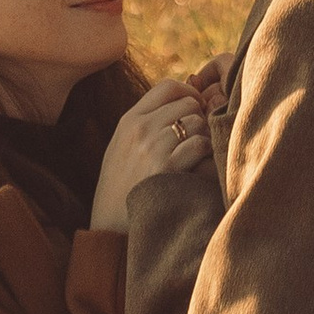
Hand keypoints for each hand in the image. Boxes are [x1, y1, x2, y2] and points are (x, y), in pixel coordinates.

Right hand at [90, 76, 214, 230]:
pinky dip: (205, 154)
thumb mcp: (121, 148)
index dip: (189, 92)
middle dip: (200, 116)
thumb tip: (178, 101)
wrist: (109, 227)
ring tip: (196, 154)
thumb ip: (143, 123)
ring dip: (204, 136)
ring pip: (197, 122)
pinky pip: (200, 145)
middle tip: (199, 135)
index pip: (167, 86)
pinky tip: (198, 166)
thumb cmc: (120, 189)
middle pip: (188, 103)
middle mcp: (140, 128)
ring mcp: (153, 147)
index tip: (196, 107)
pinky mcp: (167, 168)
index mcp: (129, 120)